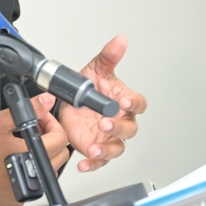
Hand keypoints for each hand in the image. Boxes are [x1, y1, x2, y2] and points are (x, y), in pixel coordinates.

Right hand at [0, 93, 70, 205]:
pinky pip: (33, 185)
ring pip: (48, 171)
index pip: (61, 139)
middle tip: (33, 130)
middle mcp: (34, 178)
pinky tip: (13, 163)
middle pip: (59, 156)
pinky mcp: (15, 200)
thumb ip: (28, 109)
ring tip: (21, 146)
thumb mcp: (0, 122)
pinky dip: (29, 172)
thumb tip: (46, 101)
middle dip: (49, 139)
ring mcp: (26, 192)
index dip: (52, 124)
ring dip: (41, 156)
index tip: (41, 120)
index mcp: (33, 157)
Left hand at [57, 35, 146, 172]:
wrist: (68, 102)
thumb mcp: (96, 69)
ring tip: (95, 149)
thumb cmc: (87, 87)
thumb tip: (120, 41)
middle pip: (130, 129)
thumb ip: (108, 57)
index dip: (133, 104)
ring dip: (107, 150)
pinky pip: (99, 161)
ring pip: (117, 148)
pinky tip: (84, 163)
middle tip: (104, 123)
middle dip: (118, 128)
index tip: (123, 102)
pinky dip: (92, 164)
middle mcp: (120, 121)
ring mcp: (108, 137)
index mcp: (124, 102)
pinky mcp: (96, 148)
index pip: (138, 104)